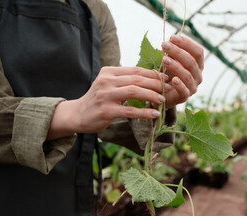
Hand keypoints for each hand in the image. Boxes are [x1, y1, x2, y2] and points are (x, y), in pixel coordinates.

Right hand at [47, 66, 170, 138]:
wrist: (77, 114)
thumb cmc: (99, 100)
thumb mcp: (109, 84)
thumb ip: (125, 80)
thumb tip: (152, 78)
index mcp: (109, 71)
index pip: (136, 70)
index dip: (153, 74)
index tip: (166, 78)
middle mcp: (106, 81)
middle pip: (137, 79)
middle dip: (156, 83)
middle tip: (168, 88)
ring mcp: (105, 95)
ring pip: (134, 92)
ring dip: (152, 95)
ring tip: (163, 100)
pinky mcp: (106, 111)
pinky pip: (129, 111)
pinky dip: (144, 112)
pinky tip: (154, 114)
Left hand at [160, 35, 203, 108]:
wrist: (162, 94)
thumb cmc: (168, 75)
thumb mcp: (170, 61)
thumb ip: (171, 52)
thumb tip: (170, 39)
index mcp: (197, 65)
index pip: (198, 52)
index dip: (187, 43)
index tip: (172, 37)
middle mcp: (198, 75)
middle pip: (191, 61)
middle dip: (177, 52)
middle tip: (164, 45)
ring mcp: (192, 87)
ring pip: (187, 75)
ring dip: (175, 66)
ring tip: (163, 59)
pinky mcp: (185, 97)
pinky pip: (184, 91)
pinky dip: (180, 85)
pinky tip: (173, 79)